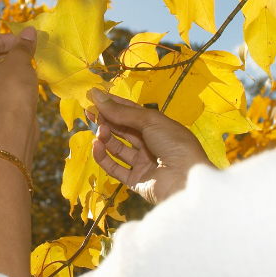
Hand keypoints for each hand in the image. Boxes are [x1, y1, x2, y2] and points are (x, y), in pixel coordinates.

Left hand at [0, 28, 39, 163]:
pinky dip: (6, 90)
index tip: (29, 41)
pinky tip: (22, 90)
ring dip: (9, 73)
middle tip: (30, 55)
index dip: (13, 39)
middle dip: (10, 56)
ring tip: (28, 72)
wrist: (10, 130)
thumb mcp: (20, 62)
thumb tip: (29, 32)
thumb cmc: (12, 90)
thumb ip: (23, 45)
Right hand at [88, 89, 213, 204]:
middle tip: (89, 113)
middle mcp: (150, 144)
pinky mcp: (135, 181)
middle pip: (123, 130)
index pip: (132, 112)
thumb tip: (97, 96)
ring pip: (118, 148)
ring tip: (99, 130)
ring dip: (106, 137)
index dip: (114, 105)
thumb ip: (122, 111)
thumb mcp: (150, 121)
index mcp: (158, 126)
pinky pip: (115, 168)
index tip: (94, 97)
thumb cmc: (173, 143)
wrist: (186, 179)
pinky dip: (104, 157)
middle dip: (107, 120)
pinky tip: (96, 146)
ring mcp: (143, 163)